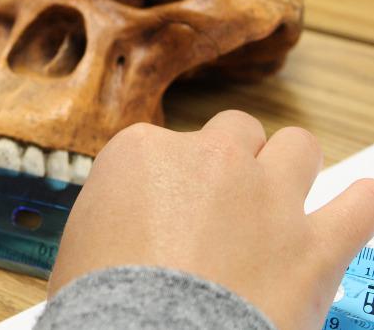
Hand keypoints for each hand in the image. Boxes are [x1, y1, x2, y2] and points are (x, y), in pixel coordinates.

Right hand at [49, 110, 373, 329]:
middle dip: (232, 160)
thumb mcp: (83, 238)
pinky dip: (360, 206)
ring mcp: (267, 196)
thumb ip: (117, 209)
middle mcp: (209, 159)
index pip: (164, 143)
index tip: (167, 206)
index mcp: (144, 152)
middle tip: (222, 201)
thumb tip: (133, 220)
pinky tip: (356, 207)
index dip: (169, 177)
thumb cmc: (101, 299)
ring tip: (282, 197)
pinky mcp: (314, 245)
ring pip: (297, 146)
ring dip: (290, 167)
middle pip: (234, 131)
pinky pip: (361, 207)